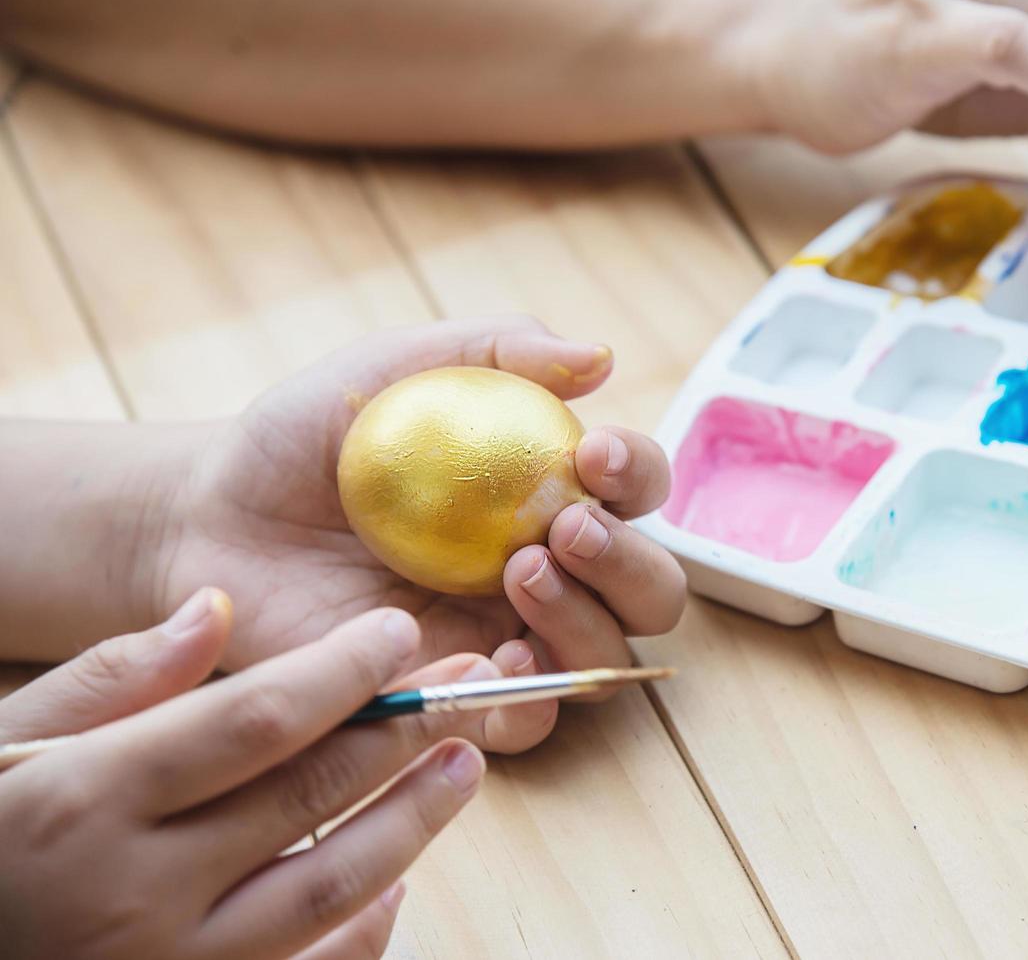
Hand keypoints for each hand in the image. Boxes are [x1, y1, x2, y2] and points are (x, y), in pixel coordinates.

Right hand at [0, 589, 495, 959]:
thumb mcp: (1, 743)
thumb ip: (110, 680)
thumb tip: (216, 607)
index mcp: (86, 803)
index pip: (253, 721)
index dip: (342, 673)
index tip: (401, 634)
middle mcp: (132, 894)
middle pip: (308, 797)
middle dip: (404, 735)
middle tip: (472, 689)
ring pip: (326, 892)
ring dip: (411, 825)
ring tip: (464, 767)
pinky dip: (364, 931)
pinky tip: (400, 882)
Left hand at [151, 316, 685, 752]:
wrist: (212, 518)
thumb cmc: (305, 438)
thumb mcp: (395, 368)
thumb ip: (495, 351)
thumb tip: (600, 357)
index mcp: (545, 491)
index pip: (635, 488)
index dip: (637, 472)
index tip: (591, 454)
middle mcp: (544, 568)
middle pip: (650, 588)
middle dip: (629, 561)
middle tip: (564, 528)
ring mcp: (503, 637)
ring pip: (604, 658)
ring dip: (586, 621)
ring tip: (518, 575)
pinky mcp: (452, 693)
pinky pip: (526, 722)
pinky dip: (530, 697)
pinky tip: (492, 659)